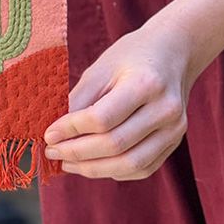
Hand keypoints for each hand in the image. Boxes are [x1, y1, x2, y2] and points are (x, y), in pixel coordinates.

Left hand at [43, 18, 199, 179]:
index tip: (48, 135)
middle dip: (78, 153)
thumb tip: (56, 132)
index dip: (71, 130)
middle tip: (52, 152)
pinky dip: (114, 172)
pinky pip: (142, 169)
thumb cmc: (132, 56)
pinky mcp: (175, 143)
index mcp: (146, 83)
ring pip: (130, 164)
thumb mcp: (102, 67)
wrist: (173, 52)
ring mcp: (175, 130)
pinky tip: (93, 165)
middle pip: (115, 145)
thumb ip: (81, 99)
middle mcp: (165, 110)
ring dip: (93, 169)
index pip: (102, 119)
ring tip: (68, 163)